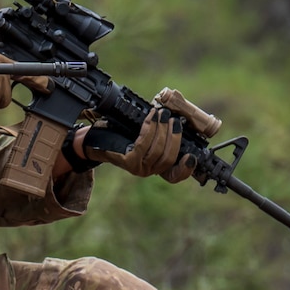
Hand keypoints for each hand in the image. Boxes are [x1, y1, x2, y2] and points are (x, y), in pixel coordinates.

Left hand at [74, 108, 195, 182]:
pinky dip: (150, 128)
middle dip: (174, 137)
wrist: (98, 139)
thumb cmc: (123, 135)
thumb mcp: (147, 136)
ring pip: (157, 150)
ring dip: (162, 129)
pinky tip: (152, 117)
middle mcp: (148, 171)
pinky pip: (143, 144)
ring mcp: (138, 168)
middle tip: (174, 120)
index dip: (186, 169)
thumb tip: (178, 120)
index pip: (174, 175)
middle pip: (169, 158)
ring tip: (162, 114)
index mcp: (156, 167)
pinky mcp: (128, 162)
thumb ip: (163, 134)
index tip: (192, 156)